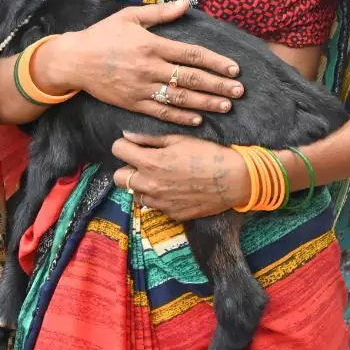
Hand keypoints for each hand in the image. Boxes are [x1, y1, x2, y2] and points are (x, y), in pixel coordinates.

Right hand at [37, 0, 242, 126]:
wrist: (74, 60)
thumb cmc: (103, 34)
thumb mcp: (130, 16)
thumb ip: (160, 12)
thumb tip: (186, 3)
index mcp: (152, 45)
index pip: (192, 55)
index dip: (216, 62)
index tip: (234, 69)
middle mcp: (150, 68)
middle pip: (191, 79)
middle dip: (218, 86)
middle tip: (239, 91)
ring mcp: (141, 88)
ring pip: (180, 99)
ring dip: (205, 104)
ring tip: (226, 106)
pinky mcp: (133, 103)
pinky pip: (161, 113)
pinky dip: (181, 118)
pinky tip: (198, 120)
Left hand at [111, 133, 249, 221]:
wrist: (233, 179)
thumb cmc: (208, 154)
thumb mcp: (178, 139)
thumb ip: (149, 139)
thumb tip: (127, 136)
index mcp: (150, 162)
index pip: (117, 150)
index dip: (124, 146)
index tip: (132, 146)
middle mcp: (150, 184)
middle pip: (119, 177)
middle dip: (127, 168)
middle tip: (143, 163)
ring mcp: (160, 202)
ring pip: (135, 194)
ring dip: (142, 185)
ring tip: (160, 177)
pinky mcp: (171, 214)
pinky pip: (154, 205)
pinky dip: (159, 197)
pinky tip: (175, 189)